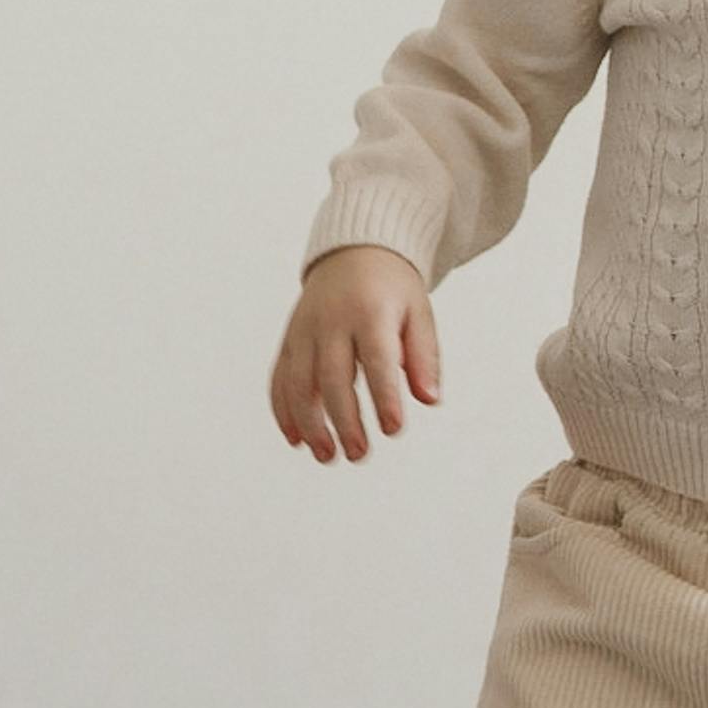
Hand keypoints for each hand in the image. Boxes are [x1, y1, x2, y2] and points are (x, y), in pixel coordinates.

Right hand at [272, 244, 440, 462]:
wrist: (353, 251)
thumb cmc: (392, 290)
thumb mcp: (419, 314)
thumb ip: (425, 356)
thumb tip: (429, 399)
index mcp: (370, 312)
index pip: (377, 360)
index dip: (384, 397)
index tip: (393, 429)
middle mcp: (331, 321)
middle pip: (332, 377)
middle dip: (343, 420)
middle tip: (359, 454)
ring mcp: (304, 331)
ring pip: (298, 382)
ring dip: (309, 424)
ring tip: (327, 455)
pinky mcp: (289, 340)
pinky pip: (279, 378)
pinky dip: (284, 411)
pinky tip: (297, 439)